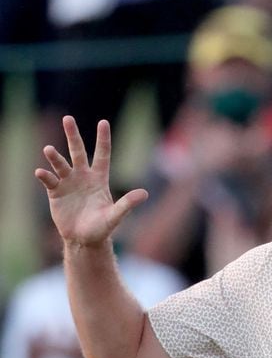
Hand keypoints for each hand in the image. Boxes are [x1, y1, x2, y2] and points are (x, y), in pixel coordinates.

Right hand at [34, 116, 148, 246]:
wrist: (84, 239)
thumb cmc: (102, 227)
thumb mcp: (115, 215)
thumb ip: (128, 204)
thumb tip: (144, 193)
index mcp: (99, 178)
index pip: (102, 154)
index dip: (103, 138)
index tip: (103, 122)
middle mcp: (83, 176)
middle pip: (78, 151)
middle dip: (72, 135)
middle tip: (67, 118)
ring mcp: (68, 183)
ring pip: (60, 164)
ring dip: (54, 157)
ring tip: (49, 149)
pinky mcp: (55, 192)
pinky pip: (49, 180)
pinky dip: (45, 175)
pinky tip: (41, 172)